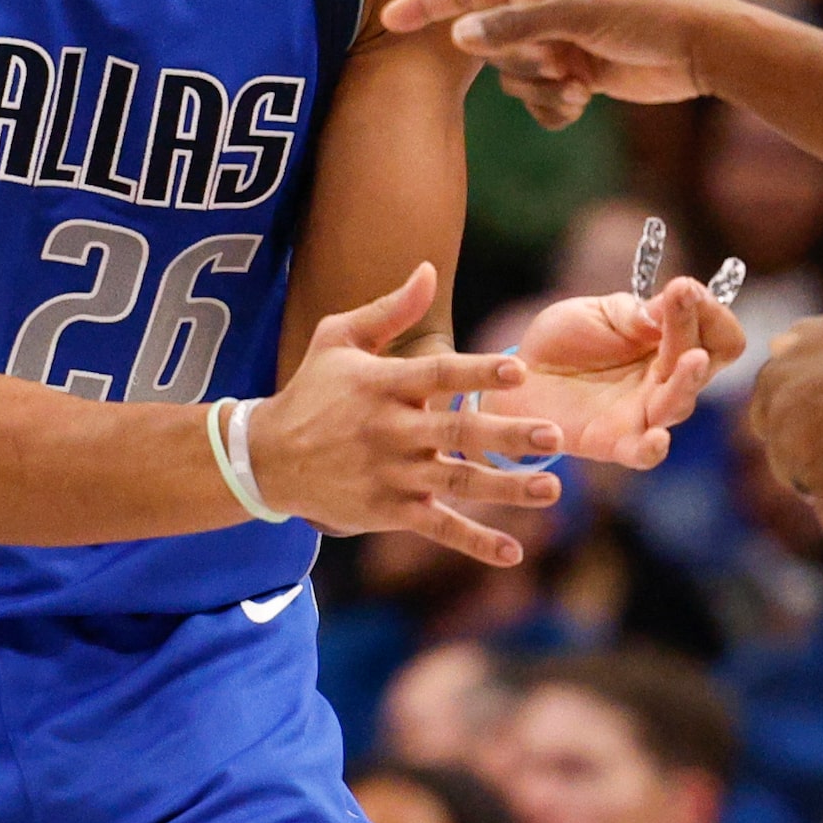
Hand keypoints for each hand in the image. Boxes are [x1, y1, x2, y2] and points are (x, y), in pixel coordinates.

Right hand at [249, 263, 566, 569]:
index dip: (478, 371)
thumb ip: (389, 309)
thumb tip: (428, 269)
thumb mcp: (338, 338)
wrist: (267, 458)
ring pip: (457, 482)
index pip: (437, 374)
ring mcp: (392, 474)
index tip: (520, 369)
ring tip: (551, 490)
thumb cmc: (311, 389)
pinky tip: (513, 552)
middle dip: (507, 436)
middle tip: (554, 436)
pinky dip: (475, 542)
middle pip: (456, 432)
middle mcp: (390, 430)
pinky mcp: (390, 511)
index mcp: (383, 384)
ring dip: (506, 489)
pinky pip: (438, 527)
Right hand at [381, 0, 728, 129]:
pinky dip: (554, 106)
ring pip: (510, 76)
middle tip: (561, 58)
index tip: (389, 18)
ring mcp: (554, 40)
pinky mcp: (572, 72)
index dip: (427, 1)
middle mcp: (539, 4)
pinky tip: (584, 98)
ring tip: (579, 80)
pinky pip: (536, 100)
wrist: (699, 48)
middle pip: (487, 42)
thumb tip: (459, 35)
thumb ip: (515, 26)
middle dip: (517, 60)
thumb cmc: (644, 13)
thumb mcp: (577, 14)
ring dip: (538, 87)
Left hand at [494, 277, 746, 468]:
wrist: (516, 377)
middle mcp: (666, 381)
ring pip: (680, 403)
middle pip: (705, 361)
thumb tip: (666, 307)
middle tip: (684, 298)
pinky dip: (652, 449)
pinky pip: (643, 453)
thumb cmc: (564, 342)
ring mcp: (644, 413)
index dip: (710, 309)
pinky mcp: (615, 442)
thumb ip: (631, 313)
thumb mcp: (596, 313)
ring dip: (687, 380)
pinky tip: (657, 437)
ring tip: (690, 358)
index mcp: (669, 345)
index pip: (715, 332)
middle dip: (696, 326)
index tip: (685, 288)